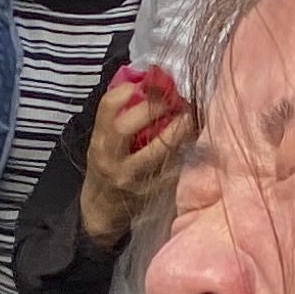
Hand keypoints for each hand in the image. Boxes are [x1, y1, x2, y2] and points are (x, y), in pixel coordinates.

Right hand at [78, 69, 193, 242]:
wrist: (101, 210)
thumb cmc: (106, 166)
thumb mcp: (103, 141)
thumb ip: (118, 116)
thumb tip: (145, 82)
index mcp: (99, 140)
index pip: (107, 108)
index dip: (126, 90)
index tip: (145, 82)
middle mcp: (111, 158)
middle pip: (126, 126)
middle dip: (153, 107)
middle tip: (174, 98)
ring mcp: (131, 177)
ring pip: (155, 150)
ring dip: (176, 131)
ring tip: (190, 118)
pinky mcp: (150, 192)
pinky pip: (171, 169)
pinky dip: (185, 154)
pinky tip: (194, 142)